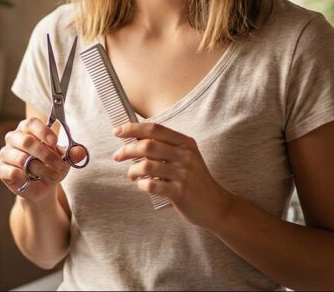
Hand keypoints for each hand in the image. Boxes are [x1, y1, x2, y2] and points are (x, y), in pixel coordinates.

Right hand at [0, 118, 69, 204]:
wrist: (42, 187)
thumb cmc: (51, 167)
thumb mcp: (65, 160)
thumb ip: (73, 154)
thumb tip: (81, 152)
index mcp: (27, 129)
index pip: (31, 123)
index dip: (43, 131)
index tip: (55, 141)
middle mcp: (14, 138)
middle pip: (27, 141)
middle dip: (46, 155)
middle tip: (59, 165)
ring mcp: (6, 153)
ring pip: (22, 159)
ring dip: (40, 169)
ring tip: (51, 176)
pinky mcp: (1, 169)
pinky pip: (12, 171)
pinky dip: (25, 177)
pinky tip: (32, 180)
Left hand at [113, 122, 232, 228]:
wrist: (216, 205)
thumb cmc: (194, 180)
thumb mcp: (186, 157)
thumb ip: (165, 147)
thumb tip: (134, 140)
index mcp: (185, 143)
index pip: (155, 129)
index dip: (133, 128)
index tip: (117, 131)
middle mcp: (185, 156)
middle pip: (148, 146)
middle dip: (127, 150)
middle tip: (117, 156)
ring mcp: (183, 174)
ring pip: (146, 166)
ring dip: (132, 170)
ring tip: (132, 175)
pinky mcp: (180, 193)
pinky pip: (152, 185)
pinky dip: (142, 185)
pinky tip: (143, 186)